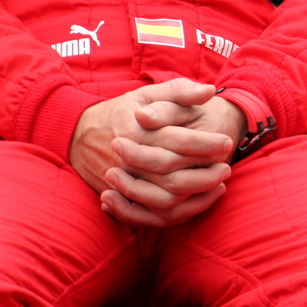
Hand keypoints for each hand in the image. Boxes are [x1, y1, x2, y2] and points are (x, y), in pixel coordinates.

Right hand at [70, 79, 238, 226]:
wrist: (79, 134)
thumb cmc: (123, 110)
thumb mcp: (148, 92)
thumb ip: (180, 90)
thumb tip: (208, 91)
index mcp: (138, 132)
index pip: (179, 142)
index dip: (207, 143)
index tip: (227, 142)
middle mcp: (129, 162)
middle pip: (174, 177)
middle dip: (207, 174)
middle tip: (227, 166)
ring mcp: (124, 184)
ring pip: (165, 201)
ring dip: (197, 196)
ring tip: (219, 184)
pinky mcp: (122, 198)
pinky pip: (152, 215)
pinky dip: (178, 212)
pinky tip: (198, 199)